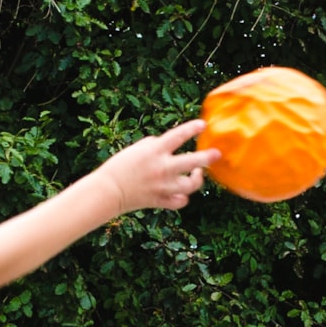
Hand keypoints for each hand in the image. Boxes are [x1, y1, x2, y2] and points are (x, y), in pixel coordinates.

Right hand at [92, 118, 218, 215]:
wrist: (108, 191)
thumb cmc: (120, 166)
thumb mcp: (136, 148)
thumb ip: (155, 144)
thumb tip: (168, 144)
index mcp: (154, 152)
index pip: (178, 136)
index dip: (192, 128)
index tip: (203, 124)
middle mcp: (162, 168)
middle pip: (192, 162)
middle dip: (207, 157)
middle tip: (217, 154)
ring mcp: (163, 187)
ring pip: (191, 185)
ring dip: (198, 178)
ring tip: (197, 173)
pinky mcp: (161, 201)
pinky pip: (181, 201)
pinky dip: (183, 197)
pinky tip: (181, 191)